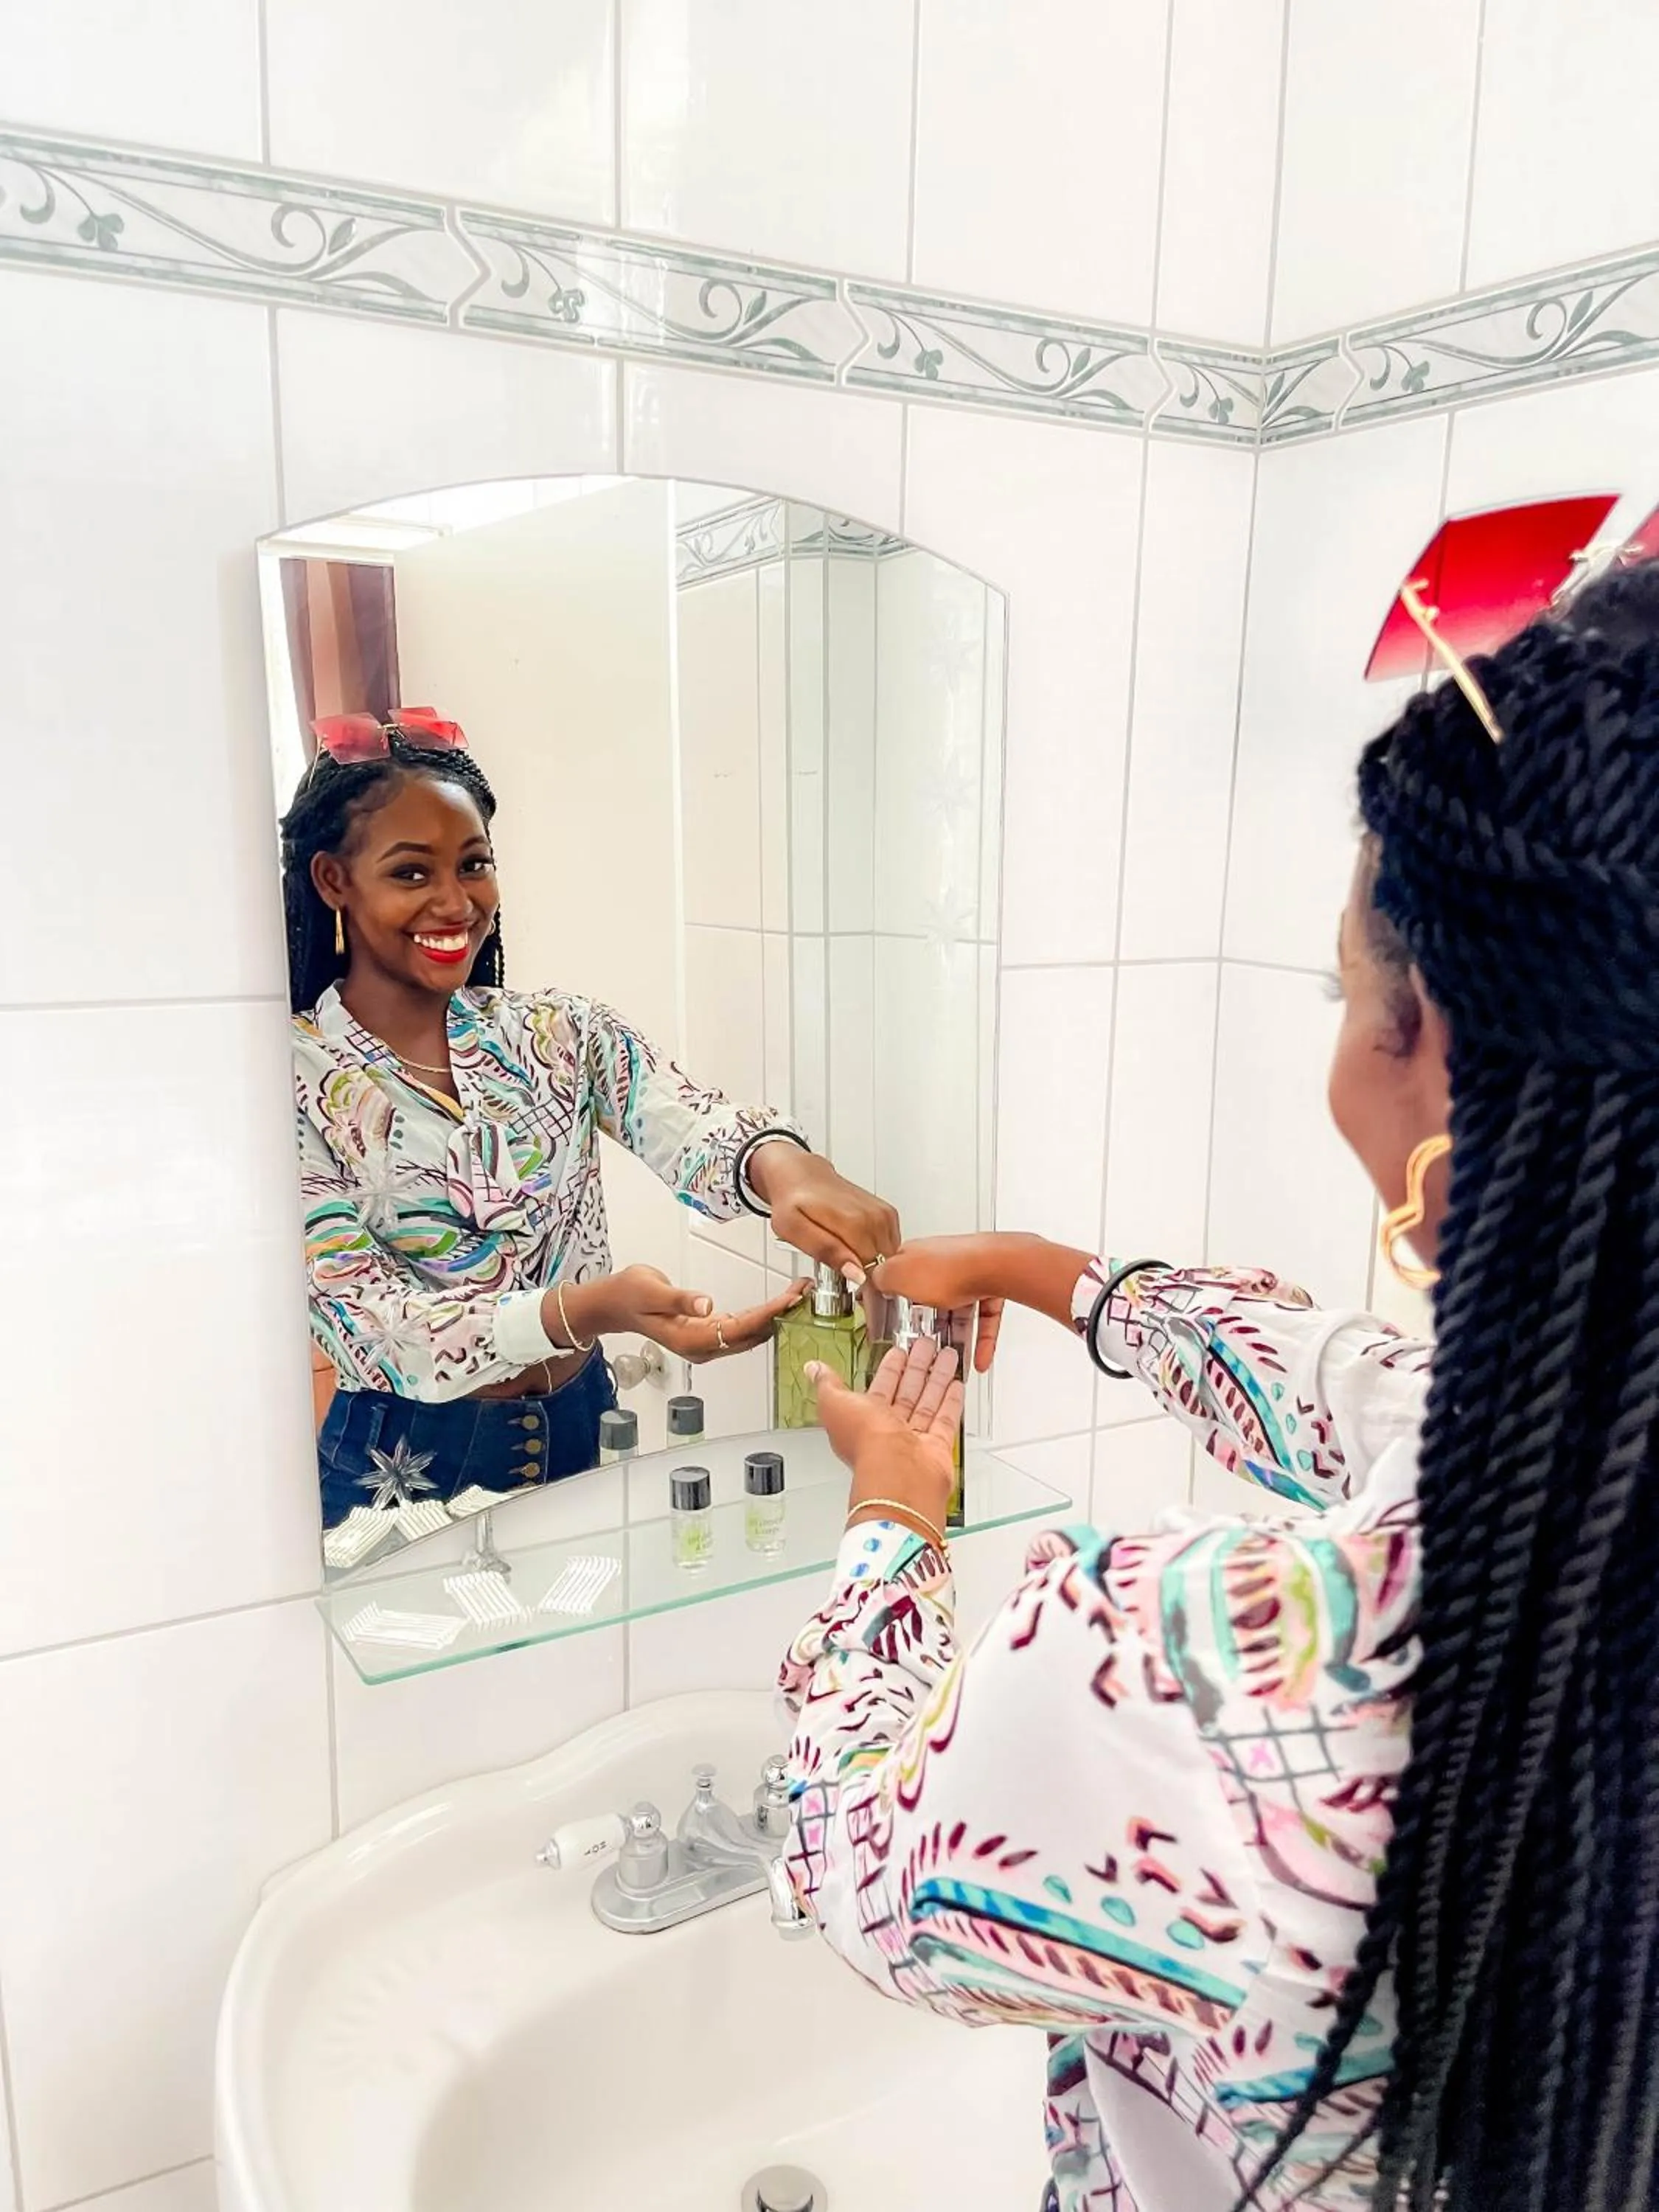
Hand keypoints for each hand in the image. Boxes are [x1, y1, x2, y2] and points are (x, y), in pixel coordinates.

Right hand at [603, 1264, 809, 1364]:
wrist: (612, 1303)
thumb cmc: (628, 1294)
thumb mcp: (651, 1290)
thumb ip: (680, 1298)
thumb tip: (706, 1305)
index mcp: (691, 1339)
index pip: (739, 1329)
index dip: (767, 1315)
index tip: (790, 1300)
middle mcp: (702, 1347)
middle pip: (750, 1334)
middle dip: (779, 1314)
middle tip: (804, 1291)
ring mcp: (705, 1343)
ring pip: (749, 1332)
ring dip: (774, 1315)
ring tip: (797, 1294)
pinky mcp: (705, 1333)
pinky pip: (740, 1328)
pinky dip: (761, 1315)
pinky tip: (776, 1304)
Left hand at [748, 1146, 900, 1286]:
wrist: (800, 1175)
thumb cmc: (793, 1201)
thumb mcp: (794, 1230)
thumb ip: (826, 1251)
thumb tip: (856, 1273)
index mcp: (854, 1222)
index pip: (874, 1271)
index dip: (864, 1288)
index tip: (851, 1292)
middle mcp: (874, 1216)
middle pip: (884, 1266)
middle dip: (869, 1279)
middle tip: (843, 1274)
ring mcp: (884, 1214)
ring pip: (889, 1258)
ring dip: (875, 1266)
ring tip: (848, 1261)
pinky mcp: (888, 1214)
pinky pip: (891, 1246)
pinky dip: (878, 1253)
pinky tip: (858, 1249)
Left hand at [811, 1341, 961, 1536]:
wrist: (898, 1473)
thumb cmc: (865, 1442)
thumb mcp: (834, 1403)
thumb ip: (827, 1384)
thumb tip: (813, 1370)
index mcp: (865, 1418)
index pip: (880, 1387)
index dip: (890, 1368)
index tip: (899, 1351)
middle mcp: (890, 1429)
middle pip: (907, 1391)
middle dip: (917, 1367)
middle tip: (927, 1345)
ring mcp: (914, 1438)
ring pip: (928, 1401)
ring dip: (937, 1377)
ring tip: (946, 1354)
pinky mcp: (937, 1447)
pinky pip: (945, 1419)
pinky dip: (951, 1401)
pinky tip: (956, 1384)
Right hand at [871, 1235, 1015, 1373]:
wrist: (995, 1265)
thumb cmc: (949, 1268)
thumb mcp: (897, 1275)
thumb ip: (880, 1278)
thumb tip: (872, 1279)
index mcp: (917, 1256)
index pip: (901, 1279)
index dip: (896, 1302)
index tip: (893, 1322)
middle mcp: (943, 1263)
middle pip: (932, 1299)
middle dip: (929, 1326)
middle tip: (925, 1348)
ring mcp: (969, 1274)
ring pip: (960, 1313)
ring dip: (956, 1339)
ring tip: (952, 1361)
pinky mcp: (991, 1287)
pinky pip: (983, 1319)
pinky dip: (981, 1341)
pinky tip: (978, 1359)